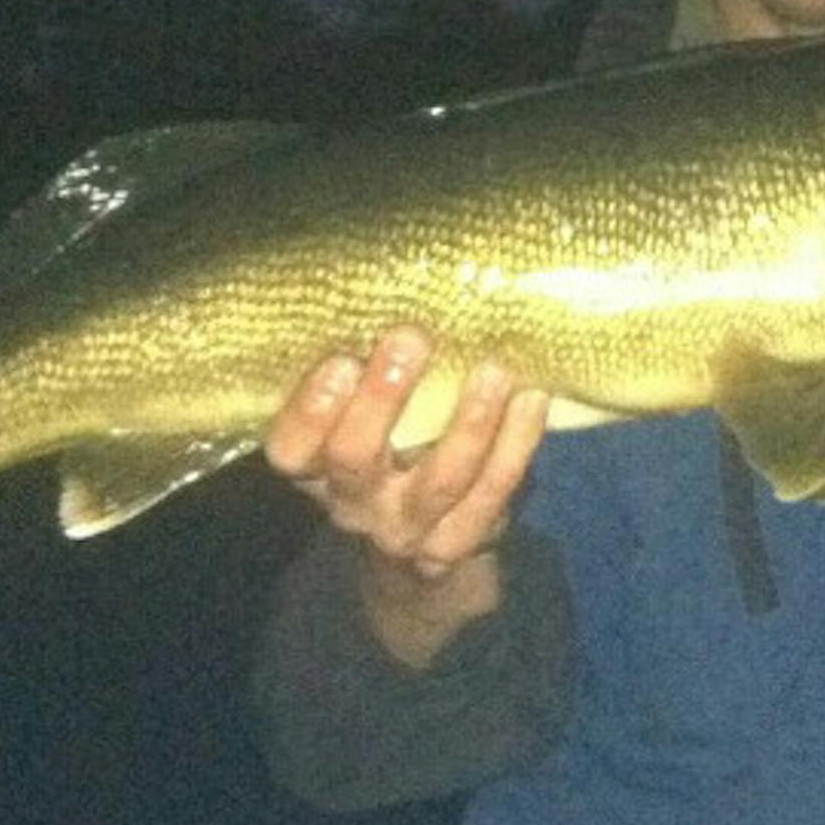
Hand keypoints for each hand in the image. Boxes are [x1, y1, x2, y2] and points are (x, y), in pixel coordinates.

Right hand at [262, 328, 549, 661]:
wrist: (420, 535)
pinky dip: (516, 445)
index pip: (292, 449)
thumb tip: (393, 282)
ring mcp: (406, 529)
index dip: (310, 411)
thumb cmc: (388, 440)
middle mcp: (352, 503)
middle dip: (383, 398)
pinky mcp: (457, 542)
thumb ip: (363, 365)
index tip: (340, 360)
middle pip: (355, 459)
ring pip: (439, 481)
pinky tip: (532, 399)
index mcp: (314, 467)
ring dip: (469, 422)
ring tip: (494, 372)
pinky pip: (491, 494)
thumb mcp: (358, 411)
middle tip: (410, 339)